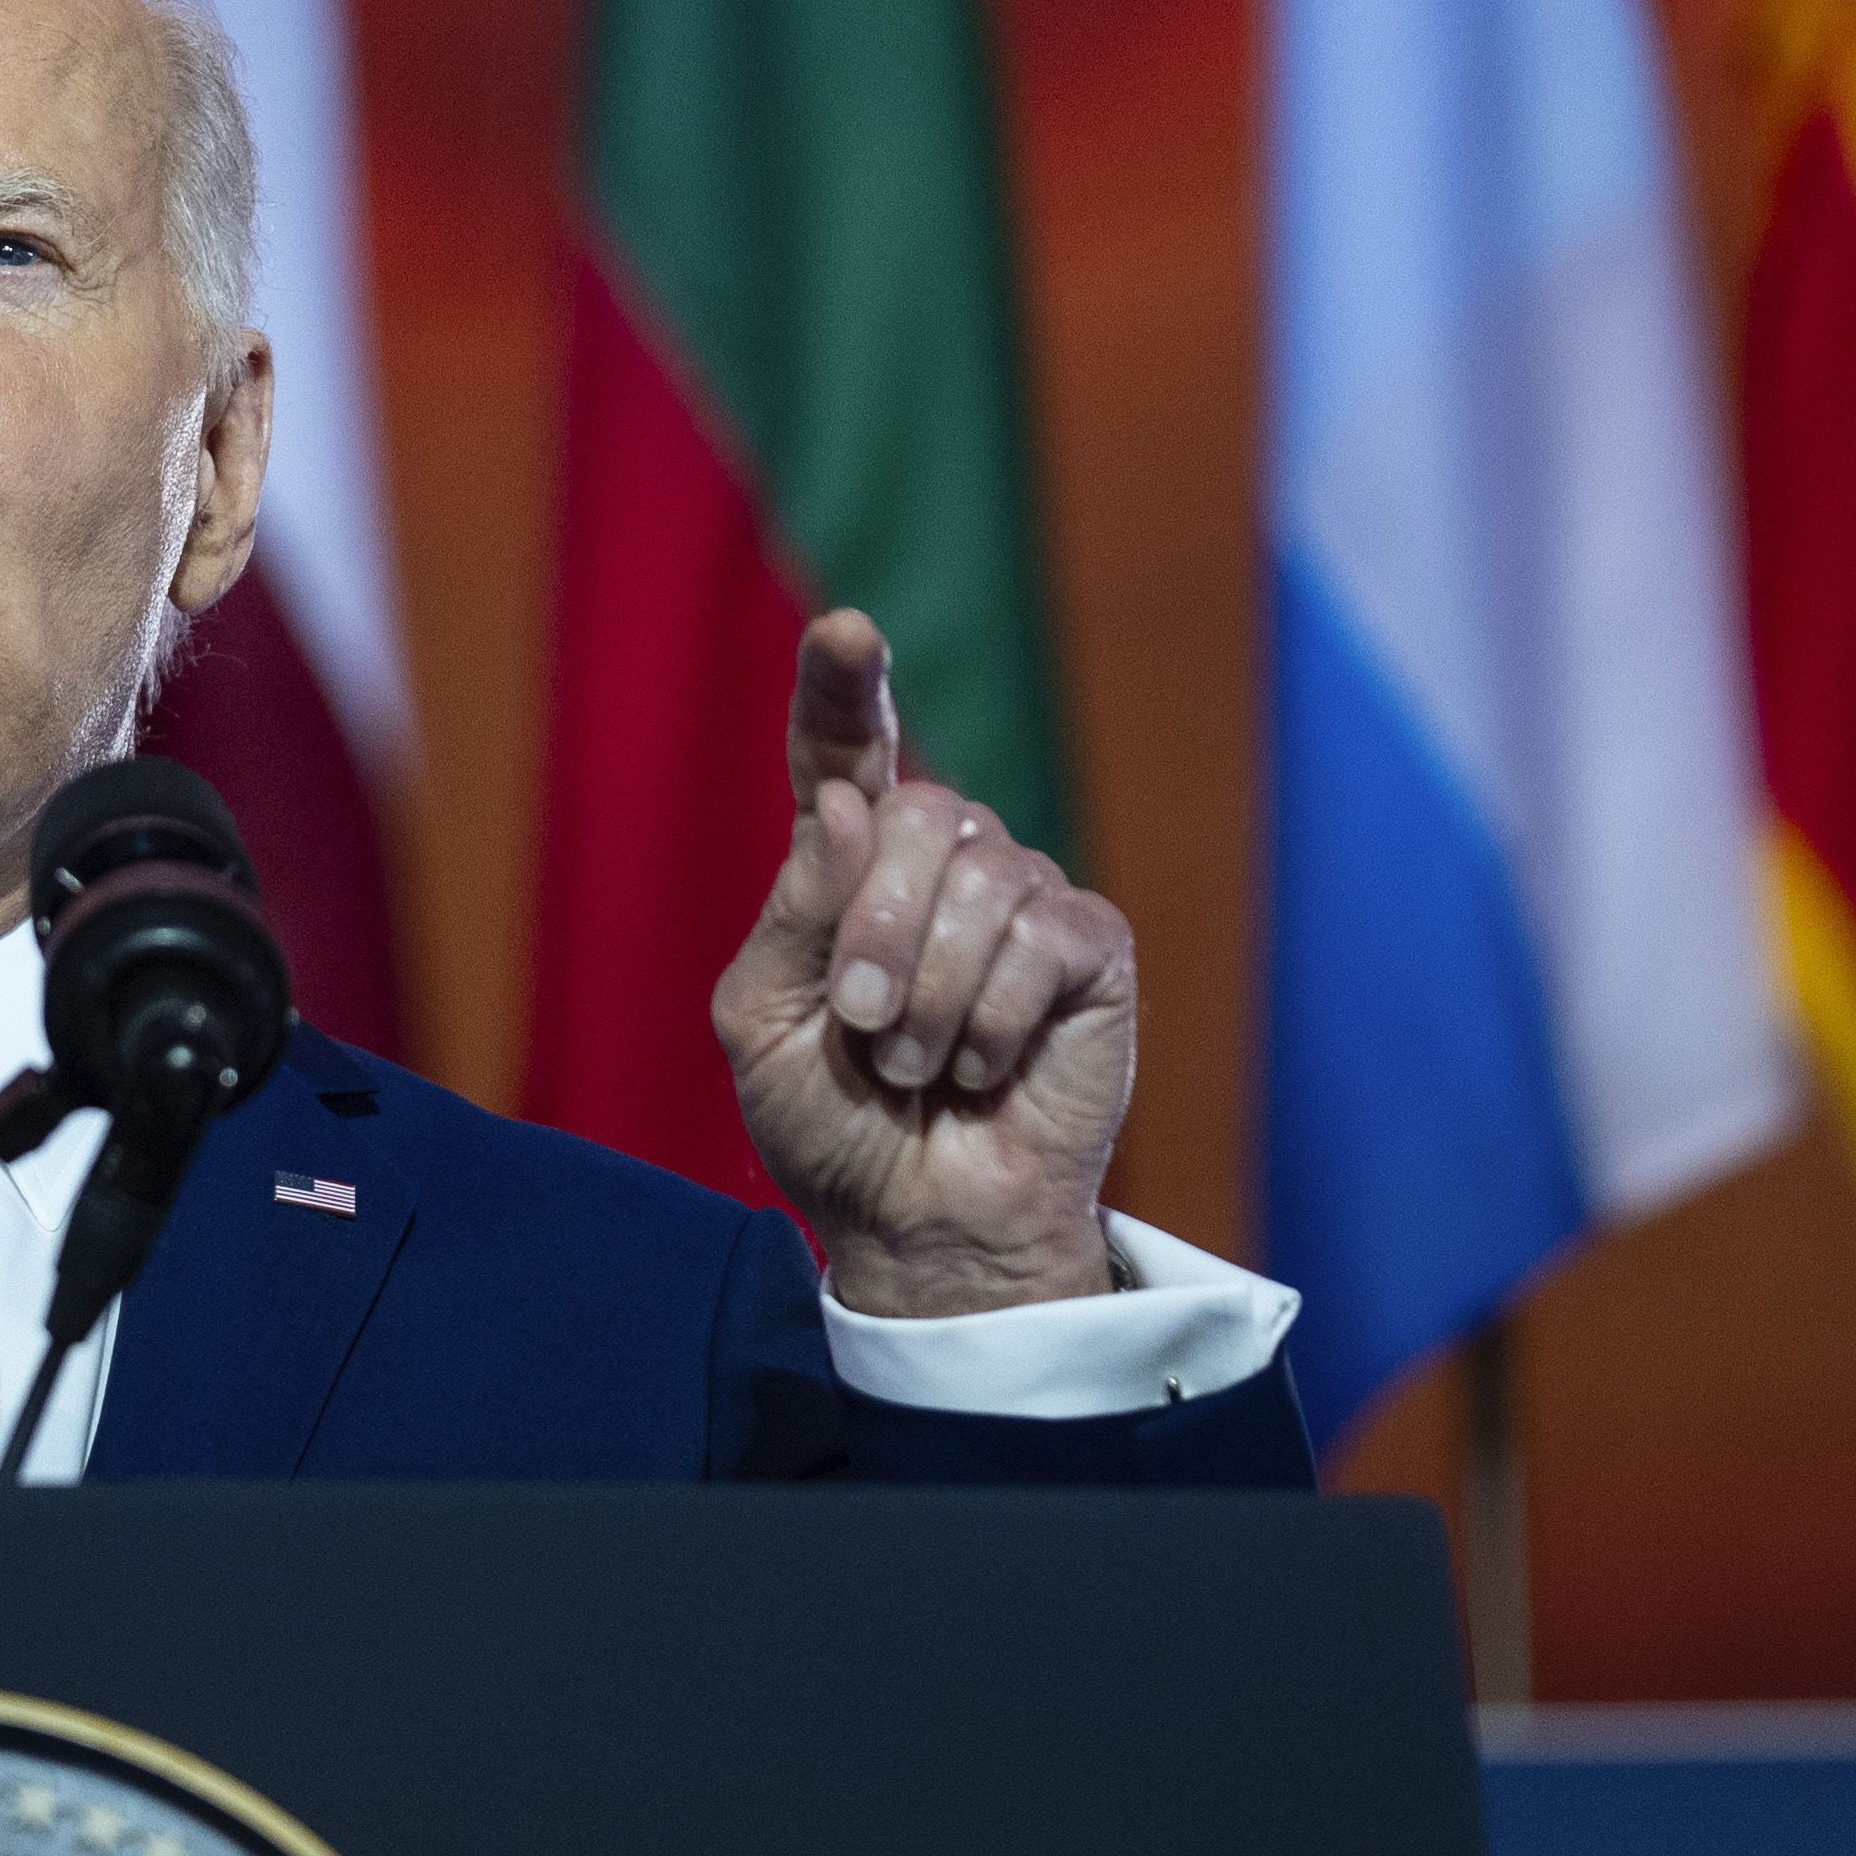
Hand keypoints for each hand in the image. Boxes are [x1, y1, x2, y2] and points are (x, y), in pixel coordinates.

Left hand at [714, 608, 1135, 1317]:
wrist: (919, 1223)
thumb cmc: (832, 1125)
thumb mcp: (767, 1022)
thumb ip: (796, 914)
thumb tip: (852, 803)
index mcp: (847, 860)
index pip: (848, 744)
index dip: (846, 684)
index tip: (849, 632)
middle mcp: (937, 858)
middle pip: (914, 810)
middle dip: (873, 930)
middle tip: (863, 1028)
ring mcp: (1020, 894)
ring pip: (980, 874)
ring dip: (930, 992)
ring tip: (918, 1065)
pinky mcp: (1088, 948)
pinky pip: (1042, 936)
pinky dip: (992, 1016)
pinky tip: (984, 1066)